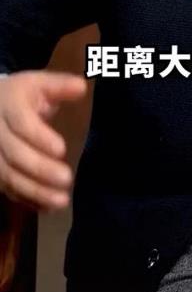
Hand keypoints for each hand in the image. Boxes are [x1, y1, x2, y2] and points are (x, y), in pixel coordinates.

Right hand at [0, 71, 86, 212]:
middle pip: (15, 155)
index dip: (40, 138)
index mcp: (8, 106)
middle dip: (41, 169)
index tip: (62, 149)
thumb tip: (82, 87)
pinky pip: (7, 189)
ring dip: (35, 191)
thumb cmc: (21, 95)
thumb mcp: (39, 83)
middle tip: (67, 179)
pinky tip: (47, 208)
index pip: (22, 125)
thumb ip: (60, 86)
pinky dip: (27, 200)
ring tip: (61, 201)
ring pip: (9, 176)